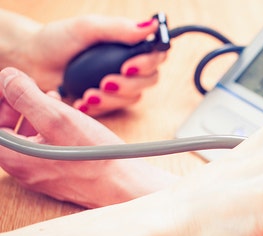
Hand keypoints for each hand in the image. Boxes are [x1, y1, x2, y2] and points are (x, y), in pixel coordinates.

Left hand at [0, 67, 175, 207]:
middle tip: (33, 88)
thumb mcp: (58, 118)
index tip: (14, 82)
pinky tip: (67, 119)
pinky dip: (48, 128)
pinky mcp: (59, 174)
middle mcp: (22, 168)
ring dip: (32, 113)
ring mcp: (40, 173)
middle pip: (4, 130)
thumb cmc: (95, 157)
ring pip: (23, 137)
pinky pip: (42, 147)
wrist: (126, 185)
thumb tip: (7, 78)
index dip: (1, 98)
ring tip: (52, 99)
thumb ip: (25, 95)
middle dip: (14, 104)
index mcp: (14, 156)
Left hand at [10, 13, 166, 115]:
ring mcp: (119, 84)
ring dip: (112, 98)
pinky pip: (114, 110)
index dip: (149, 63)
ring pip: (133, 97)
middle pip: (150, 80)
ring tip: (88, 94)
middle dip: (130, 85)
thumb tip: (151, 25)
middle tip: (106, 82)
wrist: (32, 61)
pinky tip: (82, 102)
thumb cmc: (57, 40)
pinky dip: (98, 108)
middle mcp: (128, 64)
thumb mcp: (87, 28)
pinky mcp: (107, 101)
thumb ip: (119, 28)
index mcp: (129, 43)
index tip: (129, 66)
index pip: (157, 54)